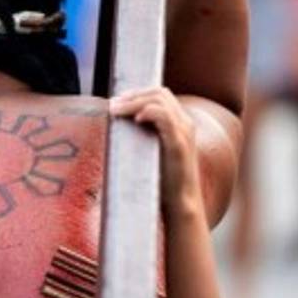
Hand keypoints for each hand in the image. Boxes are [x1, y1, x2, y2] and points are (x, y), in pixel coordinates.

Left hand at [111, 87, 204, 215]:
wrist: (181, 205)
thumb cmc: (163, 182)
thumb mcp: (152, 154)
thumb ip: (143, 138)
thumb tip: (118, 128)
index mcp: (180, 124)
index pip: (160, 95)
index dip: (137, 93)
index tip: (117, 102)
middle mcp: (185, 124)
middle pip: (160, 93)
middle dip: (133, 95)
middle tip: (113, 105)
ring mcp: (184, 134)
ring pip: (161, 101)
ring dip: (134, 102)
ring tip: (117, 111)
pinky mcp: (180, 146)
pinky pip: (166, 119)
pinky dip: (150, 112)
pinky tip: (136, 119)